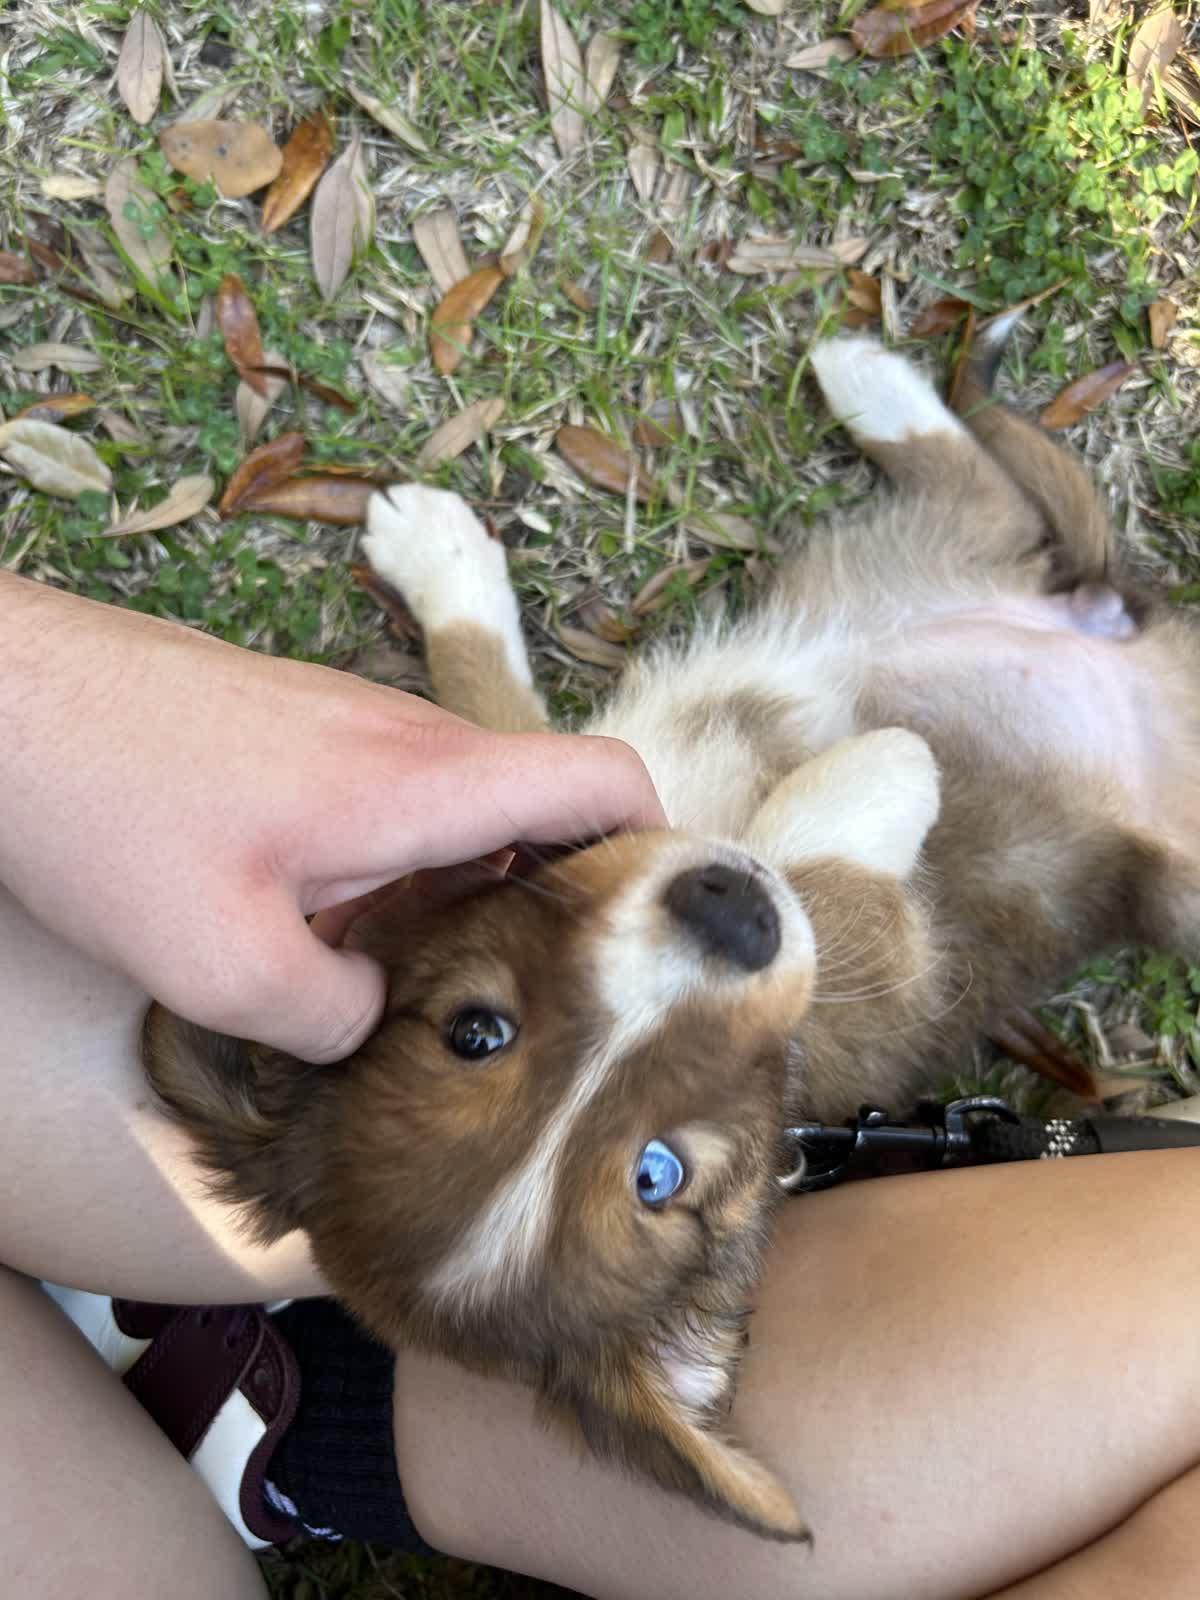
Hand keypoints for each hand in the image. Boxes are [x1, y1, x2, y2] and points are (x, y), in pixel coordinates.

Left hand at [0, 574, 662, 1061]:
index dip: (657, 851)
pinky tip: (346, 935)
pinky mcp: (304, 731)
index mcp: (423, 782)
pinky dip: (406, 868)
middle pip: (542, 805)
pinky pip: (396, 801)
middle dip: (562, 900)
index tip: (655, 935)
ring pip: (464, 810)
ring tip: (438, 984)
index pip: (600, 782)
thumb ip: (335, 1017)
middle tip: (541, 1000)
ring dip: (471, 891)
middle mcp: (407, 739)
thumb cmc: (105, 809)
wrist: (3, 693)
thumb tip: (379, 1027)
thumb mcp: (221, 961)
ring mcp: (353, 725)